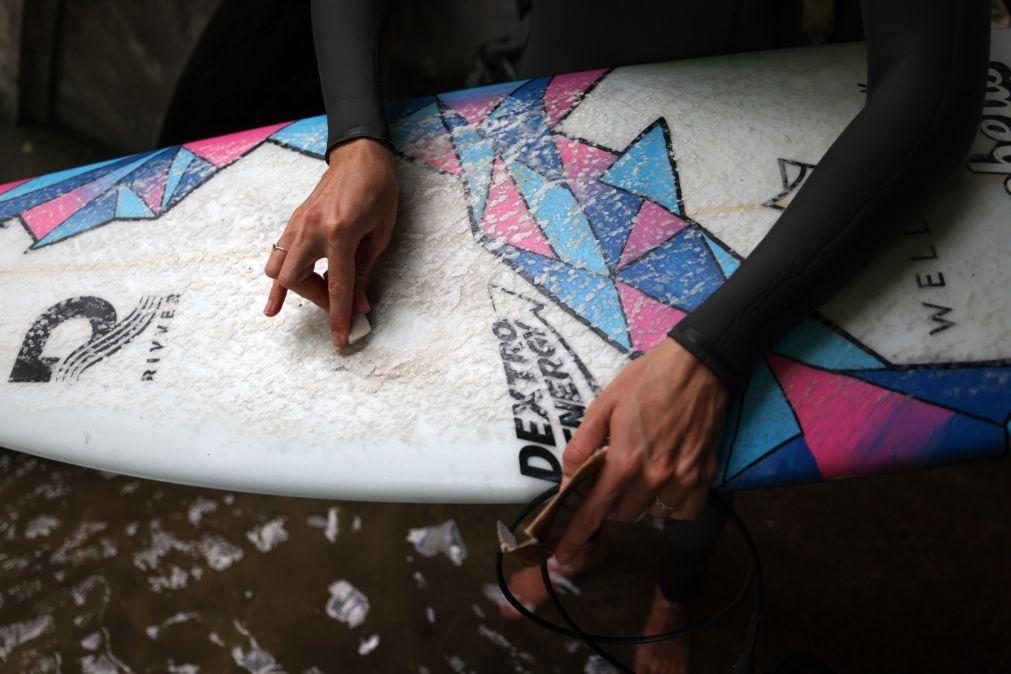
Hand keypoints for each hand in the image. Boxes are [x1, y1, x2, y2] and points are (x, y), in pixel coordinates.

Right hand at [263, 138, 397, 346]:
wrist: (360, 155)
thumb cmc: (378, 189)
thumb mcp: (381, 232)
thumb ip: (365, 269)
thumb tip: (357, 302)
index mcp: (339, 233)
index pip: (337, 286)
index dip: (338, 317)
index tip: (340, 340)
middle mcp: (312, 230)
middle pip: (295, 280)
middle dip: (317, 300)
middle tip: (339, 304)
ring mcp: (298, 224)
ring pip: (277, 269)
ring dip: (295, 288)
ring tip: (312, 299)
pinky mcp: (294, 221)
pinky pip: (278, 253)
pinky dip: (280, 275)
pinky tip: (276, 298)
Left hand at [553, 337, 727, 564]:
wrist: (698, 367)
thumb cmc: (646, 381)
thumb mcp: (603, 405)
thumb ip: (582, 446)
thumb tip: (568, 479)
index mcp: (624, 459)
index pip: (594, 509)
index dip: (576, 535)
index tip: (563, 557)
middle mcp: (654, 477)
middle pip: (621, 514)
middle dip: (609, 502)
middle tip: (611, 475)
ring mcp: (682, 479)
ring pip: (650, 514)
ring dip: (638, 501)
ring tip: (640, 471)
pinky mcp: (705, 477)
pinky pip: (682, 512)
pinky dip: (670, 504)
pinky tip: (664, 481)